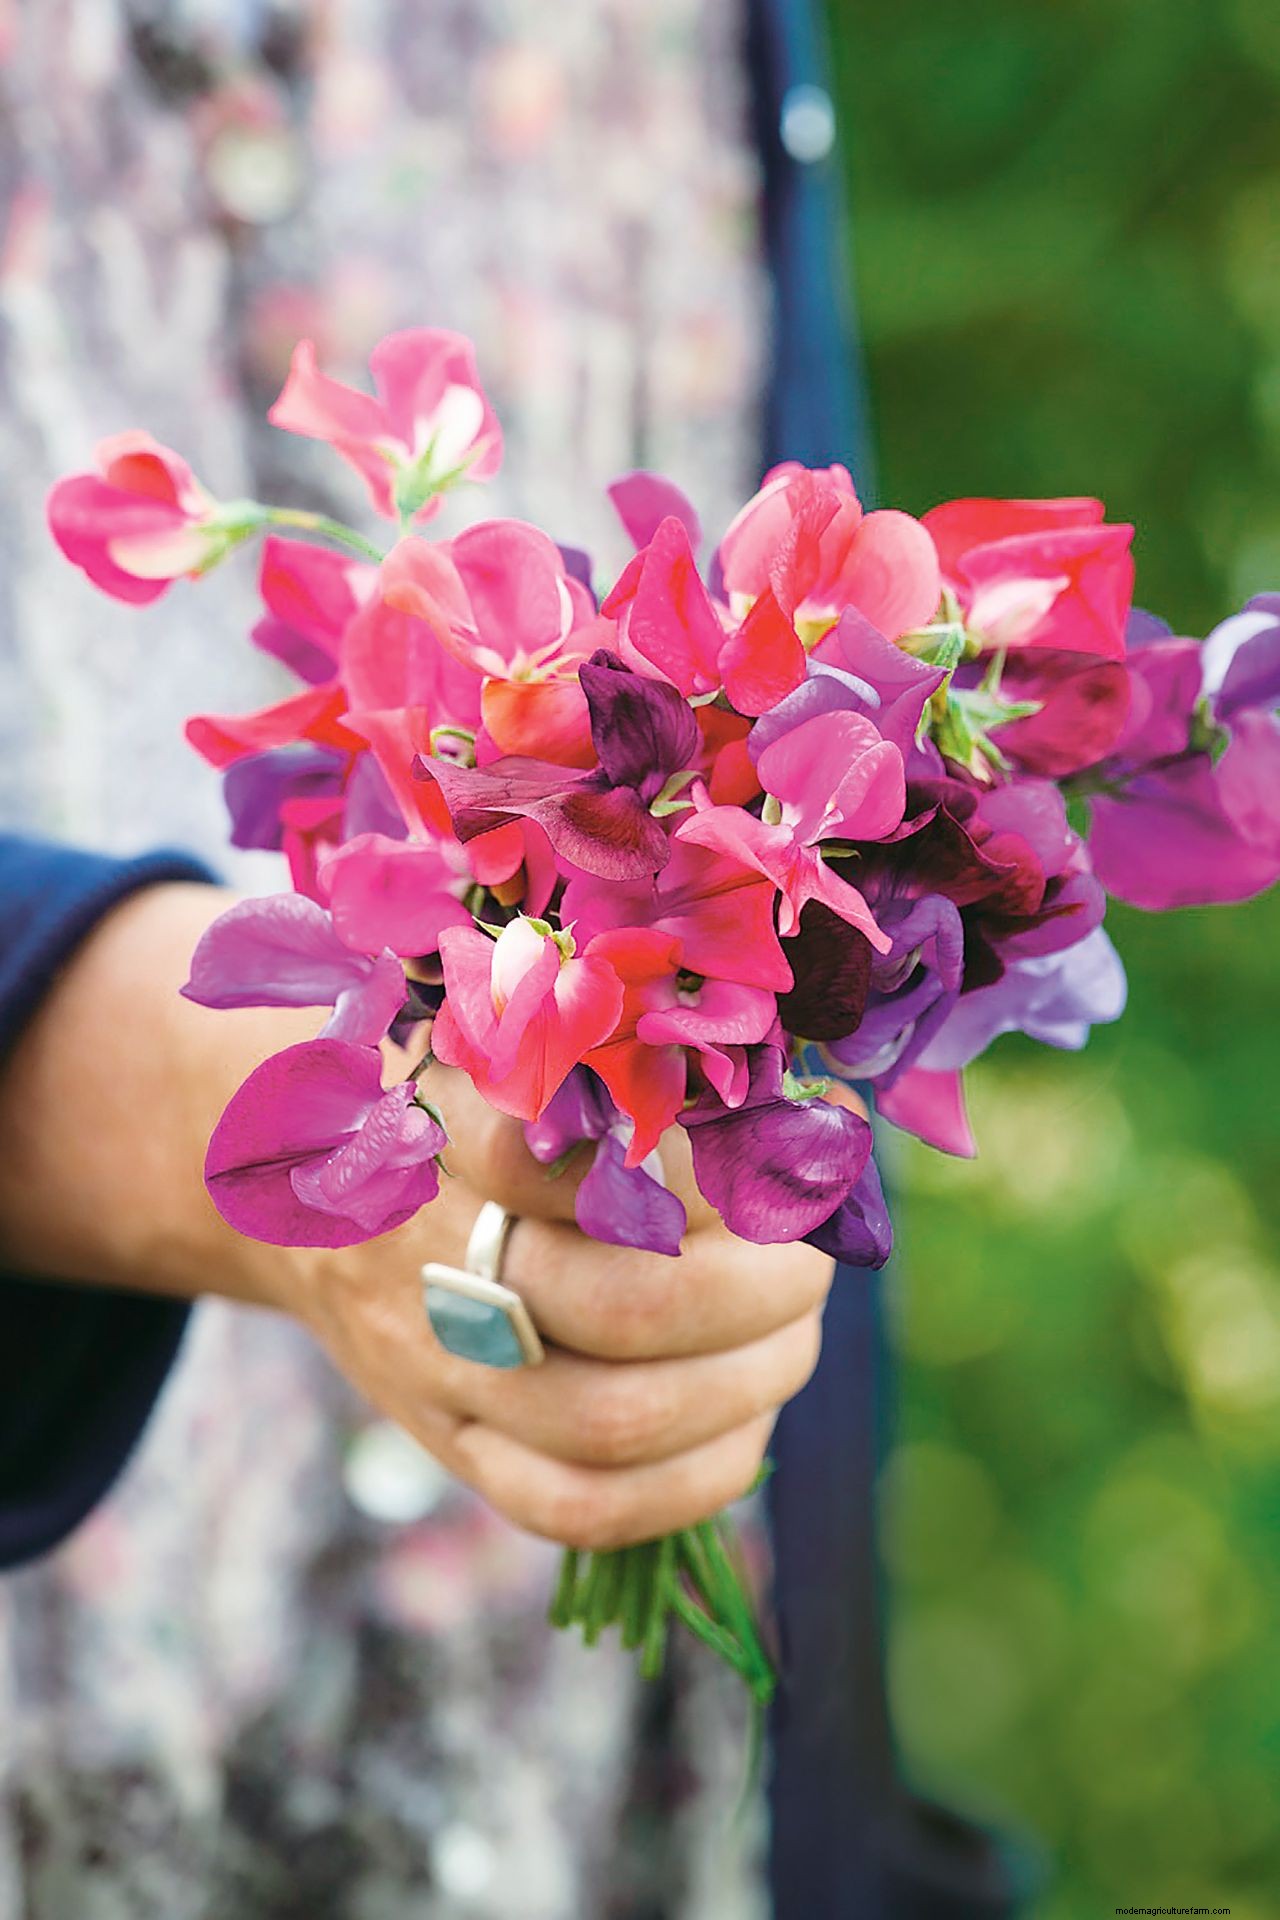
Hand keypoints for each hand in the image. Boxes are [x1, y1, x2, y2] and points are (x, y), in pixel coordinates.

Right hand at [0, 883, 833, 1549]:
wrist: (306, 1192)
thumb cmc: (449, 1096)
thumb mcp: (504, 1036)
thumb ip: (616, 1054)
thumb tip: (790, 1101)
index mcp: (449, 1129)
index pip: (586, 1163)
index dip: (703, 1174)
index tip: (766, 1152)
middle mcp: (434, 1254)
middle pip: (623, 1304)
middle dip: (757, 1290)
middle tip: (810, 1263)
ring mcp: (434, 1365)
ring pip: (611, 1420)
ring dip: (744, 1383)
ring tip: (793, 1334)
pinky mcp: (449, 1444)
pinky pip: (572, 1506)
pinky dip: (687, 1480)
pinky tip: (742, 1425)